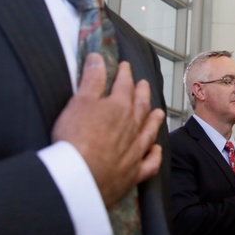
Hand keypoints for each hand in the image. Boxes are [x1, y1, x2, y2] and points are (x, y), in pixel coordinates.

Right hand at [52, 54, 164, 207]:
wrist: (80, 176)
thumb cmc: (76, 137)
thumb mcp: (79, 101)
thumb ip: (92, 79)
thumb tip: (98, 57)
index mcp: (119, 108)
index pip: (124, 85)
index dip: (124, 74)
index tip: (125, 66)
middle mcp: (132, 128)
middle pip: (141, 106)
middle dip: (142, 93)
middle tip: (145, 84)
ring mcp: (135, 151)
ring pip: (149, 131)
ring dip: (154, 120)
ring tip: (158, 112)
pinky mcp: (133, 173)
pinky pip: (150, 163)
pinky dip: (154, 155)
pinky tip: (156, 150)